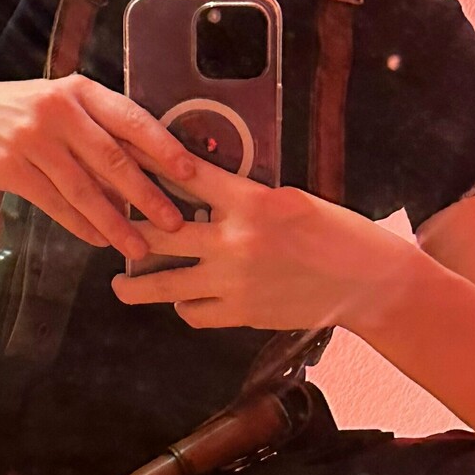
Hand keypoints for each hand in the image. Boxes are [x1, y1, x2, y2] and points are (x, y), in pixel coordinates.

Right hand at [0, 75, 195, 257]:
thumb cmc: (11, 112)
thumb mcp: (54, 101)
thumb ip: (95, 123)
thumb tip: (145, 162)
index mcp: (76, 89)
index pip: (130, 118)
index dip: (162, 146)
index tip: (190, 171)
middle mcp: (58, 111)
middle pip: (113, 158)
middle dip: (148, 193)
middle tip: (175, 221)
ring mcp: (33, 140)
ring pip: (85, 188)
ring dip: (116, 221)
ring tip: (140, 245)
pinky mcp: (12, 169)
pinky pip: (55, 204)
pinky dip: (80, 225)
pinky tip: (100, 241)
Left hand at [109, 154, 417, 331]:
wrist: (367, 282)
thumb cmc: (336, 234)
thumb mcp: (292, 199)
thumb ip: (246, 197)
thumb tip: (205, 193)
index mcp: (250, 201)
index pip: (185, 177)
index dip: (148, 166)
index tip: (122, 160)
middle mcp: (235, 241)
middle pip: (159, 235)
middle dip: (126, 232)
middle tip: (107, 229)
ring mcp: (234, 282)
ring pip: (166, 284)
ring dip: (136, 286)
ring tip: (120, 285)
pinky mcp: (241, 314)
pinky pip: (193, 311)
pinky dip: (183, 305)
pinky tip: (181, 299)